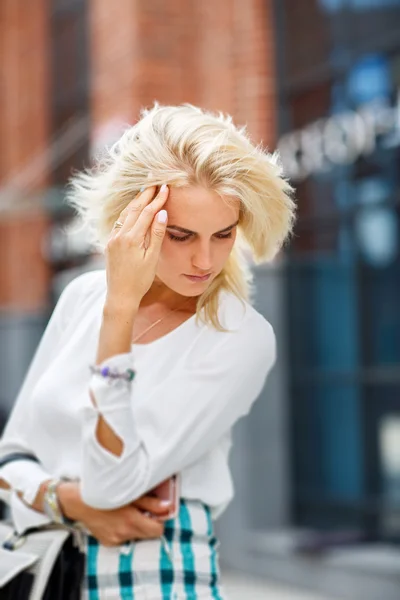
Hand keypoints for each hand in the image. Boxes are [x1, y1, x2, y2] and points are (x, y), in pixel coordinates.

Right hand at [58, 482, 170, 545]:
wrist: (78, 501)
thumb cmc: (104, 491)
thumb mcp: (129, 493)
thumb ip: (150, 502)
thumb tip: (167, 507)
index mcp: (131, 520)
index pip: (158, 530)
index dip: (159, 520)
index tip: (156, 511)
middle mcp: (124, 533)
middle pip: (148, 535)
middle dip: (149, 523)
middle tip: (141, 510)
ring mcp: (115, 539)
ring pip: (136, 536)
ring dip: (136, 526)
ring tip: (127, 512)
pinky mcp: (108, 542)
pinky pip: (124, 538)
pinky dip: (124, 529)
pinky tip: (117, 519)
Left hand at [105, 185, 168, 310]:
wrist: (120, 295)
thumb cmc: (140, 280)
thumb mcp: (152, 259)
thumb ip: (156, 235)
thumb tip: (162, 214)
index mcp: (131, 239)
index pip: (146, 213)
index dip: (157, 200)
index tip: (165, 188)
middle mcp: (119, 236)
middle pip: (134, 209)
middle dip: (145, 196)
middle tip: (155, 183)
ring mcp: (112, 239)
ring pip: (125, 214)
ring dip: (135, 202)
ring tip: (145, 192)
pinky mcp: (109, 243)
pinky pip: (120, 222)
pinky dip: (128, 213)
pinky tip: (132, 209)